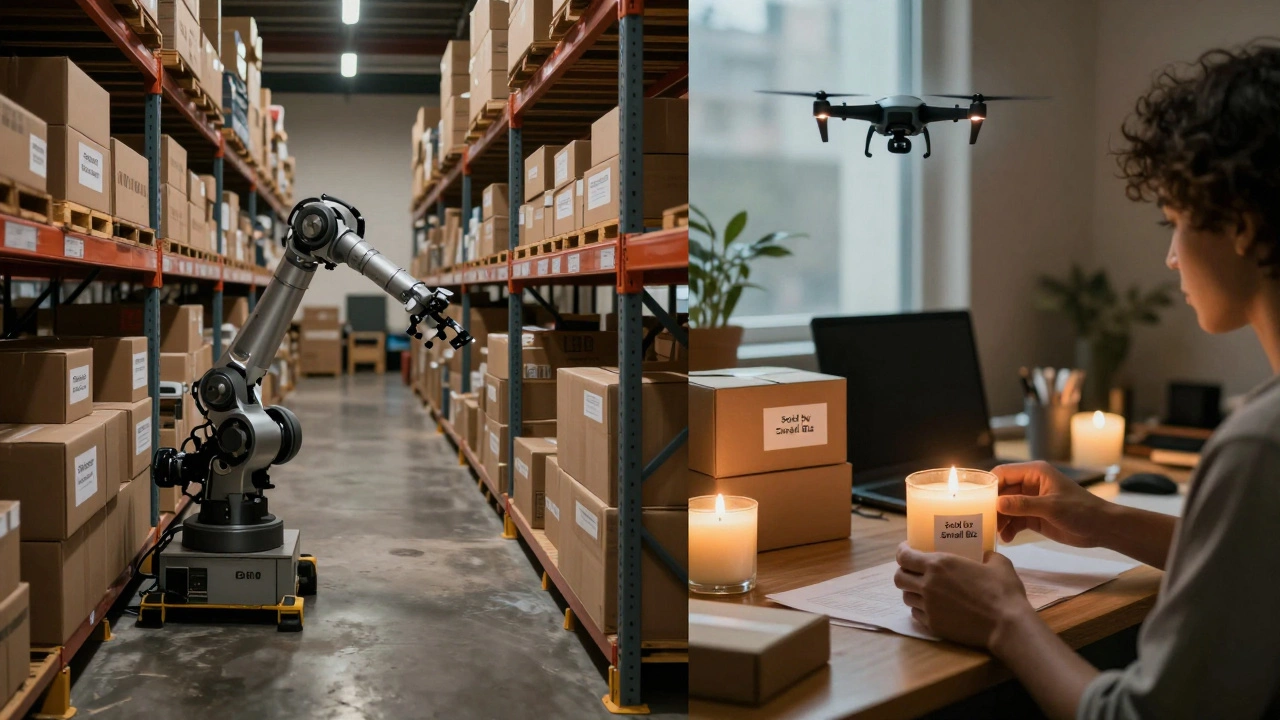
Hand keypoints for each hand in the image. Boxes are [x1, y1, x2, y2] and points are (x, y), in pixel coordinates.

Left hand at [894, 542, 1032, 648]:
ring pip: (906, 597)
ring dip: (912, 592)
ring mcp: (929, 607)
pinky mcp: (934, 625)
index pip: (904, 556)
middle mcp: (928, 585)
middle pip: (899, 577)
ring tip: (924, 590)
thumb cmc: (1003, 591)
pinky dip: (921, 609)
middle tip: (914, 572)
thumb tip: (984, 554)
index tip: (907, 550)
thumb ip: (985, 555)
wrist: (1006, 625)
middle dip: (903, 573)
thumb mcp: (997, 563)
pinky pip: (917, 614)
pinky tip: (933, 607)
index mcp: (939, 564)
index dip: (902, 552)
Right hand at [994, 461, 1106, 546]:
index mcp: (1034, 473)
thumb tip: (997, 504)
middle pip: (1002, 492)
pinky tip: (1007, 539)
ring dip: (1000, 520)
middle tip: (984, 521)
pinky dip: (1009, 529)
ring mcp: (1031, 501)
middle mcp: (1030, 484)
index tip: (977, 500)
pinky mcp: (1033, 517)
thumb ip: (1023, 505)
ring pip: (1006, 508)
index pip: (1003, 473)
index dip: (990, 485)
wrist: (1101, 528)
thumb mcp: (1051, 507)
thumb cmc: (1081, 511)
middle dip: (993, 506)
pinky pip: (1014, 520)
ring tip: (997, 533)